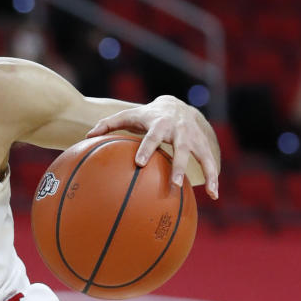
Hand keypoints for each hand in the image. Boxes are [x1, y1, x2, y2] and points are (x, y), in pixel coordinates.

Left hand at [87, 95, 219, 199]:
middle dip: (178, 165)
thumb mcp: (127, 116)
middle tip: (175, 183)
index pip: (152, 136)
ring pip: (202, 155)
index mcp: (159, 123)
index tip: (139, 163)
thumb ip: (108, 125)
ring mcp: (193, 137)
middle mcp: (179, 130)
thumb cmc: (146, 115)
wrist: (176, 105)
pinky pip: (210, 161)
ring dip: (207, 173)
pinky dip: (214, 177)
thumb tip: (87, 137)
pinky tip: (214, 195)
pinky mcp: (203, 144)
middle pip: (180, 148)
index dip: (146, 148)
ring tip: (210, 195)